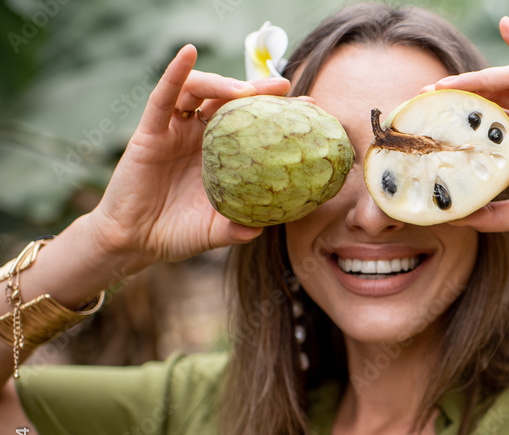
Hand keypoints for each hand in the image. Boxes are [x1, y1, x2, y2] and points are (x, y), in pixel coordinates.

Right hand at [83, 45, 291, 271]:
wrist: (135, 241)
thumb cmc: (176, 233)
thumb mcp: (214, 232)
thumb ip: (237, 229)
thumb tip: (261, 231)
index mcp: (220, 156)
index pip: (251, 124)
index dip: (275, 113)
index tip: (308, 109)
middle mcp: (200, 137)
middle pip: (230, 101)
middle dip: (257, 90)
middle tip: (283, 88)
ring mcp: (175, 131)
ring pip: (200, 91)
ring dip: (223, 83)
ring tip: (245, 89)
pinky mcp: (150, 131)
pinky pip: (163, 95)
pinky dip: (176, 71)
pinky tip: (189, 53)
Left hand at [429, 18, 508, 247]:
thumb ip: (492, 214)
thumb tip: (456, 218)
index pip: (494, 119)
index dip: (465, 115)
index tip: (433, 118)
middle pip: (499, 96)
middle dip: (464, 93)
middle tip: (430, 96)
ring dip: (481, 78)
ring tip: (449, 84)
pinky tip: (507, 27)